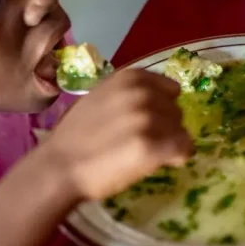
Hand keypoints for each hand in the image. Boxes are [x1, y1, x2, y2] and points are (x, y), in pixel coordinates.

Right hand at [36, 68, 192, 200]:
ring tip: (144, 154)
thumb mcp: (98, 98)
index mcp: (129, 78)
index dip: (161, 107)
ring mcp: (149, 119)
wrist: (59, 167)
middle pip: (176, 111)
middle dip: (165, 127)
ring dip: (169, 143)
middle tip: (141, 142)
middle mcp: (142, 94)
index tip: (149, 122)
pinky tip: (158, 163)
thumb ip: (125, 95)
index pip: (169, 89)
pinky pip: (185, 149)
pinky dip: (177, 158)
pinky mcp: (154, 146)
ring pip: (181, 130)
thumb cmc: (74, 137)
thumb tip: (152, 102)